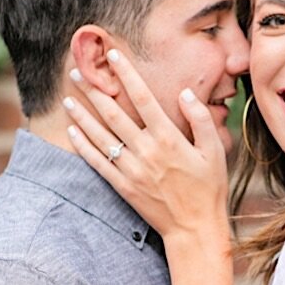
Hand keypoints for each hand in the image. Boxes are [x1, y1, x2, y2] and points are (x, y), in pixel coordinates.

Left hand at [63, 49, 228, 240]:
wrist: (195, 228)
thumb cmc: (209, 188)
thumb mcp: (216, 151)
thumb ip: (201, 120)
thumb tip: (184, 93)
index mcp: (170, 138)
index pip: (143, 98)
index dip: (127, 75)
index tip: (113, 56)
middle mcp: (147, 151)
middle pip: (114, 113)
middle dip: (95, 89)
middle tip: (78, 70)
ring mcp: (132, 169)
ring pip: (100, 136)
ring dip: (82, 114)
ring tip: (68, 96)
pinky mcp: (123, 186)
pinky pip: (97, 162)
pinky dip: (82, 145)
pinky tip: (72, 130)